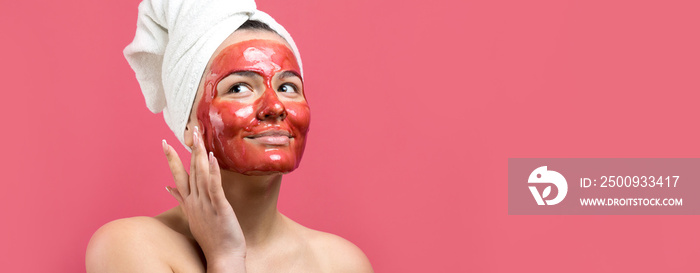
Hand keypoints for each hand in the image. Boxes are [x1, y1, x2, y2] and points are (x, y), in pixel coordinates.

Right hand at [162, 126, 246, 262]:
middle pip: (188, 170)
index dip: (172, 158)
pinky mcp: (219, 208)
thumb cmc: (211, 238)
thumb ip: (181, 200)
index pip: (178, 176)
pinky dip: (212, 172)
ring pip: (200, 175)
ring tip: (199, 136)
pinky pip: (214, 187)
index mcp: (189, 202)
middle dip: (187, 149)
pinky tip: (212, 158)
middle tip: (187, 129)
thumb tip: (167, 188)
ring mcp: (206, 204)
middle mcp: (195, 201)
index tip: (164, 142)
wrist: (222, 258)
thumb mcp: (192, 216)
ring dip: (199, 155)